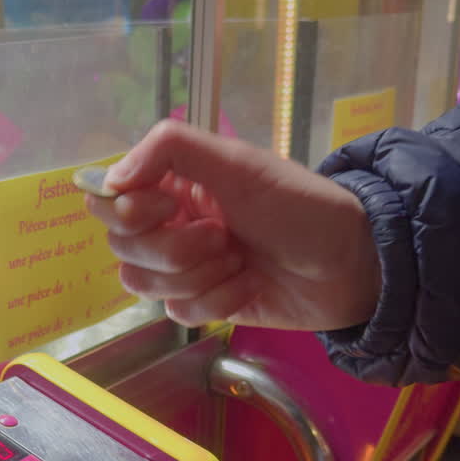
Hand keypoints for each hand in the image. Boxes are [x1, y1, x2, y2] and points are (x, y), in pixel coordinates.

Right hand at [87, 120, 382, 331]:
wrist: (351, 265)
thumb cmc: (300, 206)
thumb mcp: (239, 163)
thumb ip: (171, 149)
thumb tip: (110, 180)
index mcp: (173, 181)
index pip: (108, 197)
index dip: (129, 210)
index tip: (169, 207)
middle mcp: (170, 221)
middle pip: (121, 244)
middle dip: (173, 248)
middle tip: (221, 236)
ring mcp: (183, 265)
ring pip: (142, 282)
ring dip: (196, 275)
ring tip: (238, 260)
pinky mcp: (201, 302)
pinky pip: (176, 311)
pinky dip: (217, 300)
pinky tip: (249, 286)